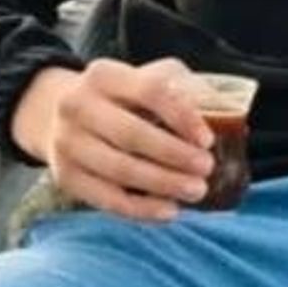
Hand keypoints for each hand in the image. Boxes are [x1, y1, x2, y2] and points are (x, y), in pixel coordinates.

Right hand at [11, 58, 215, 221]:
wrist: (57, 114)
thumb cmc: (121, 98)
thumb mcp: (147, 77)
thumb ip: (184, 89)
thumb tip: (230, 115)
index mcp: (103, 75)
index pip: (149, 91)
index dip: (181, 116)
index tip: (208, 139)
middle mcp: (77, 106)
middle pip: (131, 134)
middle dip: (174, 155)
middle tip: (207, 169)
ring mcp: (67, 143)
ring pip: (119, 169)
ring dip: (163, 184)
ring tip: (196, 191)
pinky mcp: (65, 177)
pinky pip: (107, 199)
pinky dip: (141, 210)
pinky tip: (169, 211)